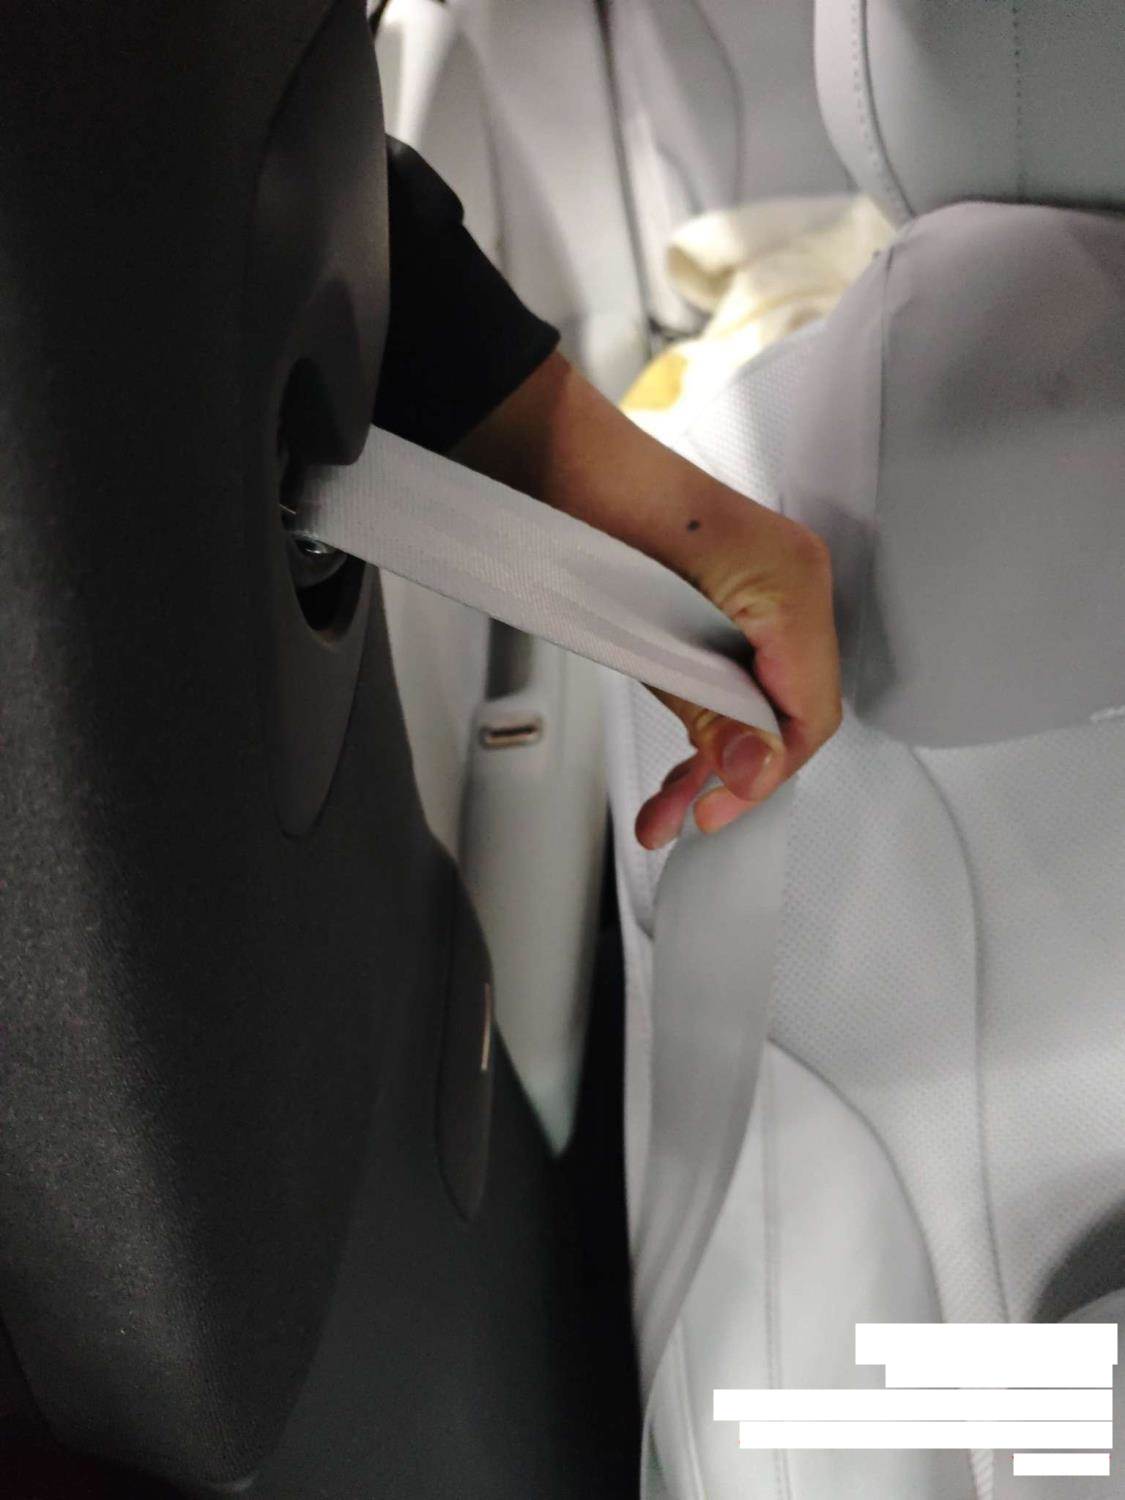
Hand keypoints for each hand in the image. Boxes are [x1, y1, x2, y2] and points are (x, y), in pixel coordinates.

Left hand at [452, 352, 841, 845]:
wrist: (554, 456)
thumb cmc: (597, 511)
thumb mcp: (654, 632)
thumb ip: (711, 706)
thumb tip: (751, 772)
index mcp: (792, 585)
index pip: (811, 711)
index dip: (768, 770)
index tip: (719, 805)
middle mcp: (792, 586)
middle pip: (788, 712)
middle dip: (736, 773)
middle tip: (691, 813)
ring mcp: (764, 591)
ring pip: (757, 702)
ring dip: (714, 757)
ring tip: (667, 807)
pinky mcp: (730, 599)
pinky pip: (737, 673)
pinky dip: (707, 716)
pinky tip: (679, 761)